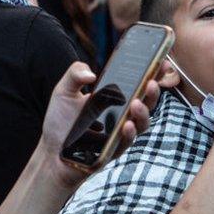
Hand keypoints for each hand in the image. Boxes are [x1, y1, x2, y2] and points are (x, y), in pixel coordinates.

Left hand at [40, 62, 160, 188]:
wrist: (51, 151)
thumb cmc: (60, 121)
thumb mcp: (63, 91)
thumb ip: (74, 74)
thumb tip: (92, 73)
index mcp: (115, 96)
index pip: (139, 82)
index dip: (153, 73)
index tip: (163, 62)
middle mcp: (122, 113)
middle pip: (146, 101)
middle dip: (154, 92)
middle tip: (152, 82)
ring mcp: (120, 132)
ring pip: (142, 123)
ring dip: (143, 113)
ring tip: (136, 104)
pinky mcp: (114, 149)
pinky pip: (127, 141)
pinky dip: (129, 133)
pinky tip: (126, 126)